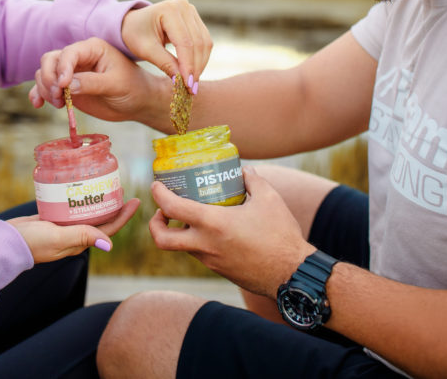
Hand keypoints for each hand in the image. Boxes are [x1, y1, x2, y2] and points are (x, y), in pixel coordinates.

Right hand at [7, 198, 140, 262]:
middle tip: (121, 188)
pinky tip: (79, 188)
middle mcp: (74, 236)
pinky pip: (70, 208)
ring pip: (86, 213)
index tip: (135, 201)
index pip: (108, 229)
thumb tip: (109, 244)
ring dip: (97, 201)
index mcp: (79, 242)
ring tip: (104, 185)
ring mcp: (63, 227)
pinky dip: (78, 198)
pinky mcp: (51, 220)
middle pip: (100, 220)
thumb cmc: (31, 243)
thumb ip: (81, 237)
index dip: (123, 216)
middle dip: (113, 206)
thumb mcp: (58, 238)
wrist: (5, 243)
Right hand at [29, 37, 168, 127]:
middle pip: (50, 60)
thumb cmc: (133, 88)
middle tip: (58, 96)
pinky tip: (38, 104)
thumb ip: (92, 83)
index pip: (69, 53)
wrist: (138, 102)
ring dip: (45, 88)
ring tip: (59, 104)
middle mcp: (78, 57)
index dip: (62, 68)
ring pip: (45, 73)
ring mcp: (70, 72)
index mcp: (92, 49)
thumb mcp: (116, 84)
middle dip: (49, 78)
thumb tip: (67, 85)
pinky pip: (46, 87)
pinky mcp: (66, 87)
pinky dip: (39, 94)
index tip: (63, 85)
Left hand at [120, 0, 212, 89]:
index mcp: (169, 10)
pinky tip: (194, 73)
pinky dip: (200, 58)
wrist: (133, 23)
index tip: (187, 85)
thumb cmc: (135, 34)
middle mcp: (184, 6)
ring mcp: (191, 11)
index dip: (188, 65)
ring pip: (205, 43)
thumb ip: (164, 63)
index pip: (184, 42)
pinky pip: (204, 41)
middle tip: (191, 89)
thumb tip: (181, 81)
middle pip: (198, 43)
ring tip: (192, 84)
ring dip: (200, 65)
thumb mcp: (145, 49)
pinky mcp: (195, 19)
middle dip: (195, 68)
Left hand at [147, 167, 315, 296]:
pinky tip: (215, 231)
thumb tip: (244, 171)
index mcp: (213, 224)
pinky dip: (199, 243)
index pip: (172, 208)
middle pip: (162, 240)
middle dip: (154, 224)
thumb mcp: (269, 199)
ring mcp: (212, 262)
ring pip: (183, 248)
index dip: (158, 194)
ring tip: (192, 216)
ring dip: (180, 233)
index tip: (156, 185)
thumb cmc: (281, 235)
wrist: (292, 274)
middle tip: (162, 211)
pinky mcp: (221, 271)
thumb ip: (253, 180)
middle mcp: (206, 245)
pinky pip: (202, 256)